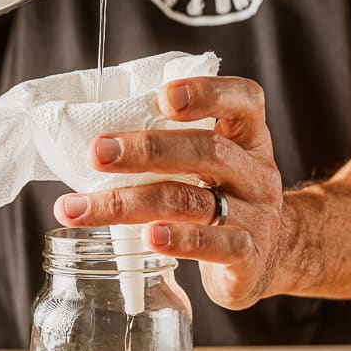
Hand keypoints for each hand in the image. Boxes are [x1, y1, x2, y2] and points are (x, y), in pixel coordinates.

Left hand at [52, 77, 284, 309]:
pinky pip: (212, 245)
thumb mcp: (211, 166)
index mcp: (247, 138)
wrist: (267, 258)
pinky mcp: (248, 256)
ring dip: (129, 202)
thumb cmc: (222, 199)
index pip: (243, 101)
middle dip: (147, 149)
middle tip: (97, 152)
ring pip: (192, 201)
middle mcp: (256, 173)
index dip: (207, 93)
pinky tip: (147, 238)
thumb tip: (96, 139)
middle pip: (207, 150)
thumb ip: (171, 147)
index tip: (163, 96)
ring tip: (83, 209)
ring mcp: (256, 216)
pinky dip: (178, 241)